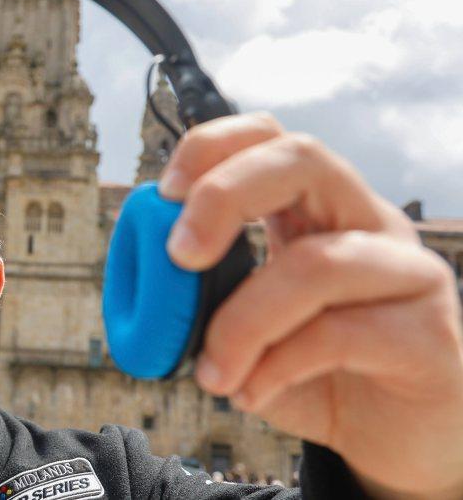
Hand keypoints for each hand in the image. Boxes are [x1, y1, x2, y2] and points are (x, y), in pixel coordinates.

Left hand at [158, 112, 462, 499]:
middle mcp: (368, 223)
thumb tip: (147, 286)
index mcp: (317, 209)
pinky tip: (251, 393)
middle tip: (179, 256)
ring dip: (243, 321)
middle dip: (225, 195)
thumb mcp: (245, 329)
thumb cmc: (316, 373)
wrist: (394, 440)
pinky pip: (342, 333)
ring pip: (318, 263)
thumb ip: (202, 300)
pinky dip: (277, 366)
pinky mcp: (429, 334)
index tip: (163, 195)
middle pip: (305, 159)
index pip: (271, 136)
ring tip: (213, 373)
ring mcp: (407, 273)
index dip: (211, 147)